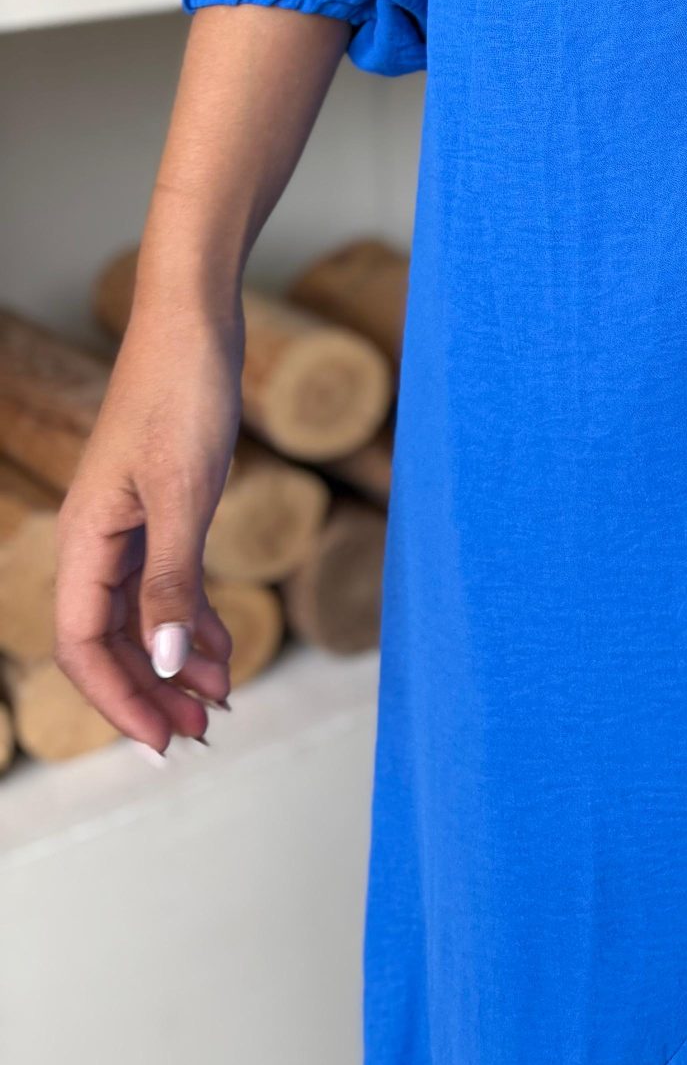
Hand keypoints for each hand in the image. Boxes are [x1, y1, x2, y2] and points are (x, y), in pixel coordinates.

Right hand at [54, 285, 243, 757]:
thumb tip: (168, 661)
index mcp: (85, 539)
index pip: (86, 645)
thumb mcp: (185, 491)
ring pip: (143, 615)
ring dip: (178, 660)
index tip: (163, 744)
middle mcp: (97, 539)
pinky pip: (167, 582)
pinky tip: (223, 645)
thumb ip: (174, 578)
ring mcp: (128, 524)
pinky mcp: (161, 507)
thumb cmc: (184, 391)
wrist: (199, 320)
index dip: (120, 699)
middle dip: (153, 691)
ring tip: (223, 699)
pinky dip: (194, 617)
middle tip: (203, 733)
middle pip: (113, 640)